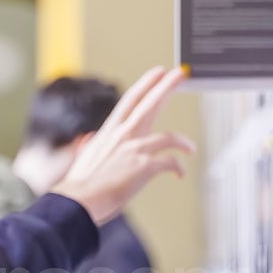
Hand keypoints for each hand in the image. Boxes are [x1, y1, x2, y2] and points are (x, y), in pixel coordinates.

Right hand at [52, 66, 195, 225]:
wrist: (80, 199)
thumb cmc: (81, 185)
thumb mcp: (84, 158)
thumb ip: (90, 146)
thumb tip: (88, 141)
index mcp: (109, 131)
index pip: (130, 100)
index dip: (146, 84)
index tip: (158, 73)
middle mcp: (123, 135)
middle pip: (150, 103)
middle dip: (167, 86)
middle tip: (180, 74)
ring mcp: (134, 148)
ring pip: (168, 136)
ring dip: (183, 142)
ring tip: (191, 147)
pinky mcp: (144, 165)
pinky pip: (169, 161)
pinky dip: (177, 167)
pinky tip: (180, 173)